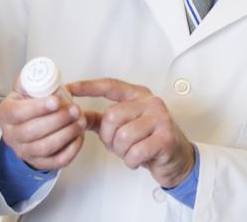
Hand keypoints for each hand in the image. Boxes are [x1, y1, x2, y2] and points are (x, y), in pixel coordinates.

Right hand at [0, 75, 88, 170]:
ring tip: (81, 121)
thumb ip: (32, 78)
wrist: (29, 124)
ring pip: (45, 147)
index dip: (38, 107)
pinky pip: (56, 161)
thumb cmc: (30, 103)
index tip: (56, 101)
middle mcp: (11, 136)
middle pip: (33, 131)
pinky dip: (71, 150)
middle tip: (76, 109)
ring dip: (67, 133)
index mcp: (6, 114)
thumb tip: (40, 71)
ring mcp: (24, 152)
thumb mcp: (26, 87)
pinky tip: (79, 136)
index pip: (17, 113)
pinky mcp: (40, 163)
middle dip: (58, 120)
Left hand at [68, 79, 194, 187]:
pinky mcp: (165, 137)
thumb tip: (77, 115)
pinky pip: (135, 152)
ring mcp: (160, 118)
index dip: (88, 87)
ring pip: (122, 136)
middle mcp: (151, 102)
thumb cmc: (149, 140)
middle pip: (112, 116)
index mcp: (139, 96)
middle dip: (109, 138)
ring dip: (121, 152)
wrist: (176, 158)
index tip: (70, 88)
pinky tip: (139, 159)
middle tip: (119, 145)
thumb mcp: (125, 125)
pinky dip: (132, 161)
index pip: (110, 86)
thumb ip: (102, 120)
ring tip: (131, 152)